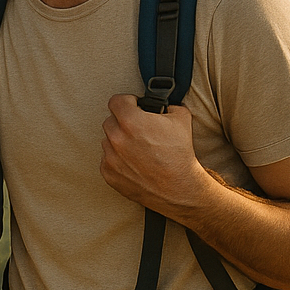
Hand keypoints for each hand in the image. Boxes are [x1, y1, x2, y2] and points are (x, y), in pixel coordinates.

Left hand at [100, 94, 210, 214]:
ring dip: (119, 141)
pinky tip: (134, 162)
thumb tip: (163, 105)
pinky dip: (117, 159)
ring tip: (138, 149)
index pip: (116, 101)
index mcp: (130, 121)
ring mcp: (110, 157)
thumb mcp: (181, 119)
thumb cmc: (180, 155)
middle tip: (139, 130)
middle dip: (124, 122)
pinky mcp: (108, 173)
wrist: (179, 188)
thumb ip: (168, 106)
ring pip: (108, 140)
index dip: (128, 102)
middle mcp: (116, 138)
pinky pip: (107, 159)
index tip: (134, 107)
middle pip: (111, 121)